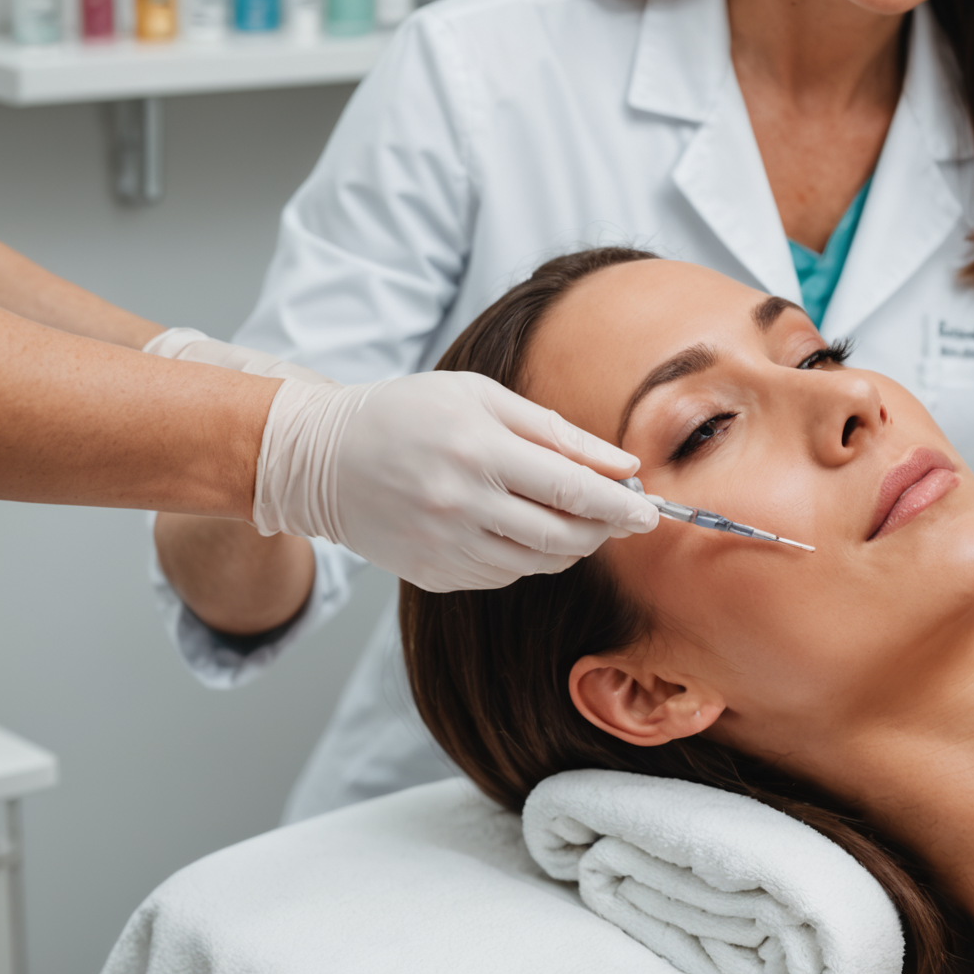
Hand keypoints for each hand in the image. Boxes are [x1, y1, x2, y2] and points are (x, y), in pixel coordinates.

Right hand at [145, 333, 660, 591]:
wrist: (323, 460)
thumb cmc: (408, 414)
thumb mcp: (480, 398)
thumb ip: (555, 431)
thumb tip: (621, 465)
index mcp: (477, 451)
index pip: (571, 489)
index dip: (619, 506)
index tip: (650, 511)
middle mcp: (461, 505)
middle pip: (563, 538)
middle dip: (602, 531)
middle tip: (618, 515)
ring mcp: (445, 547)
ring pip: (538, 564)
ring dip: (568, 546)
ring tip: (569, 516)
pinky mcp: (433, 575)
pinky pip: (503, 575)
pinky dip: (525, 556)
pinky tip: (514, 526)